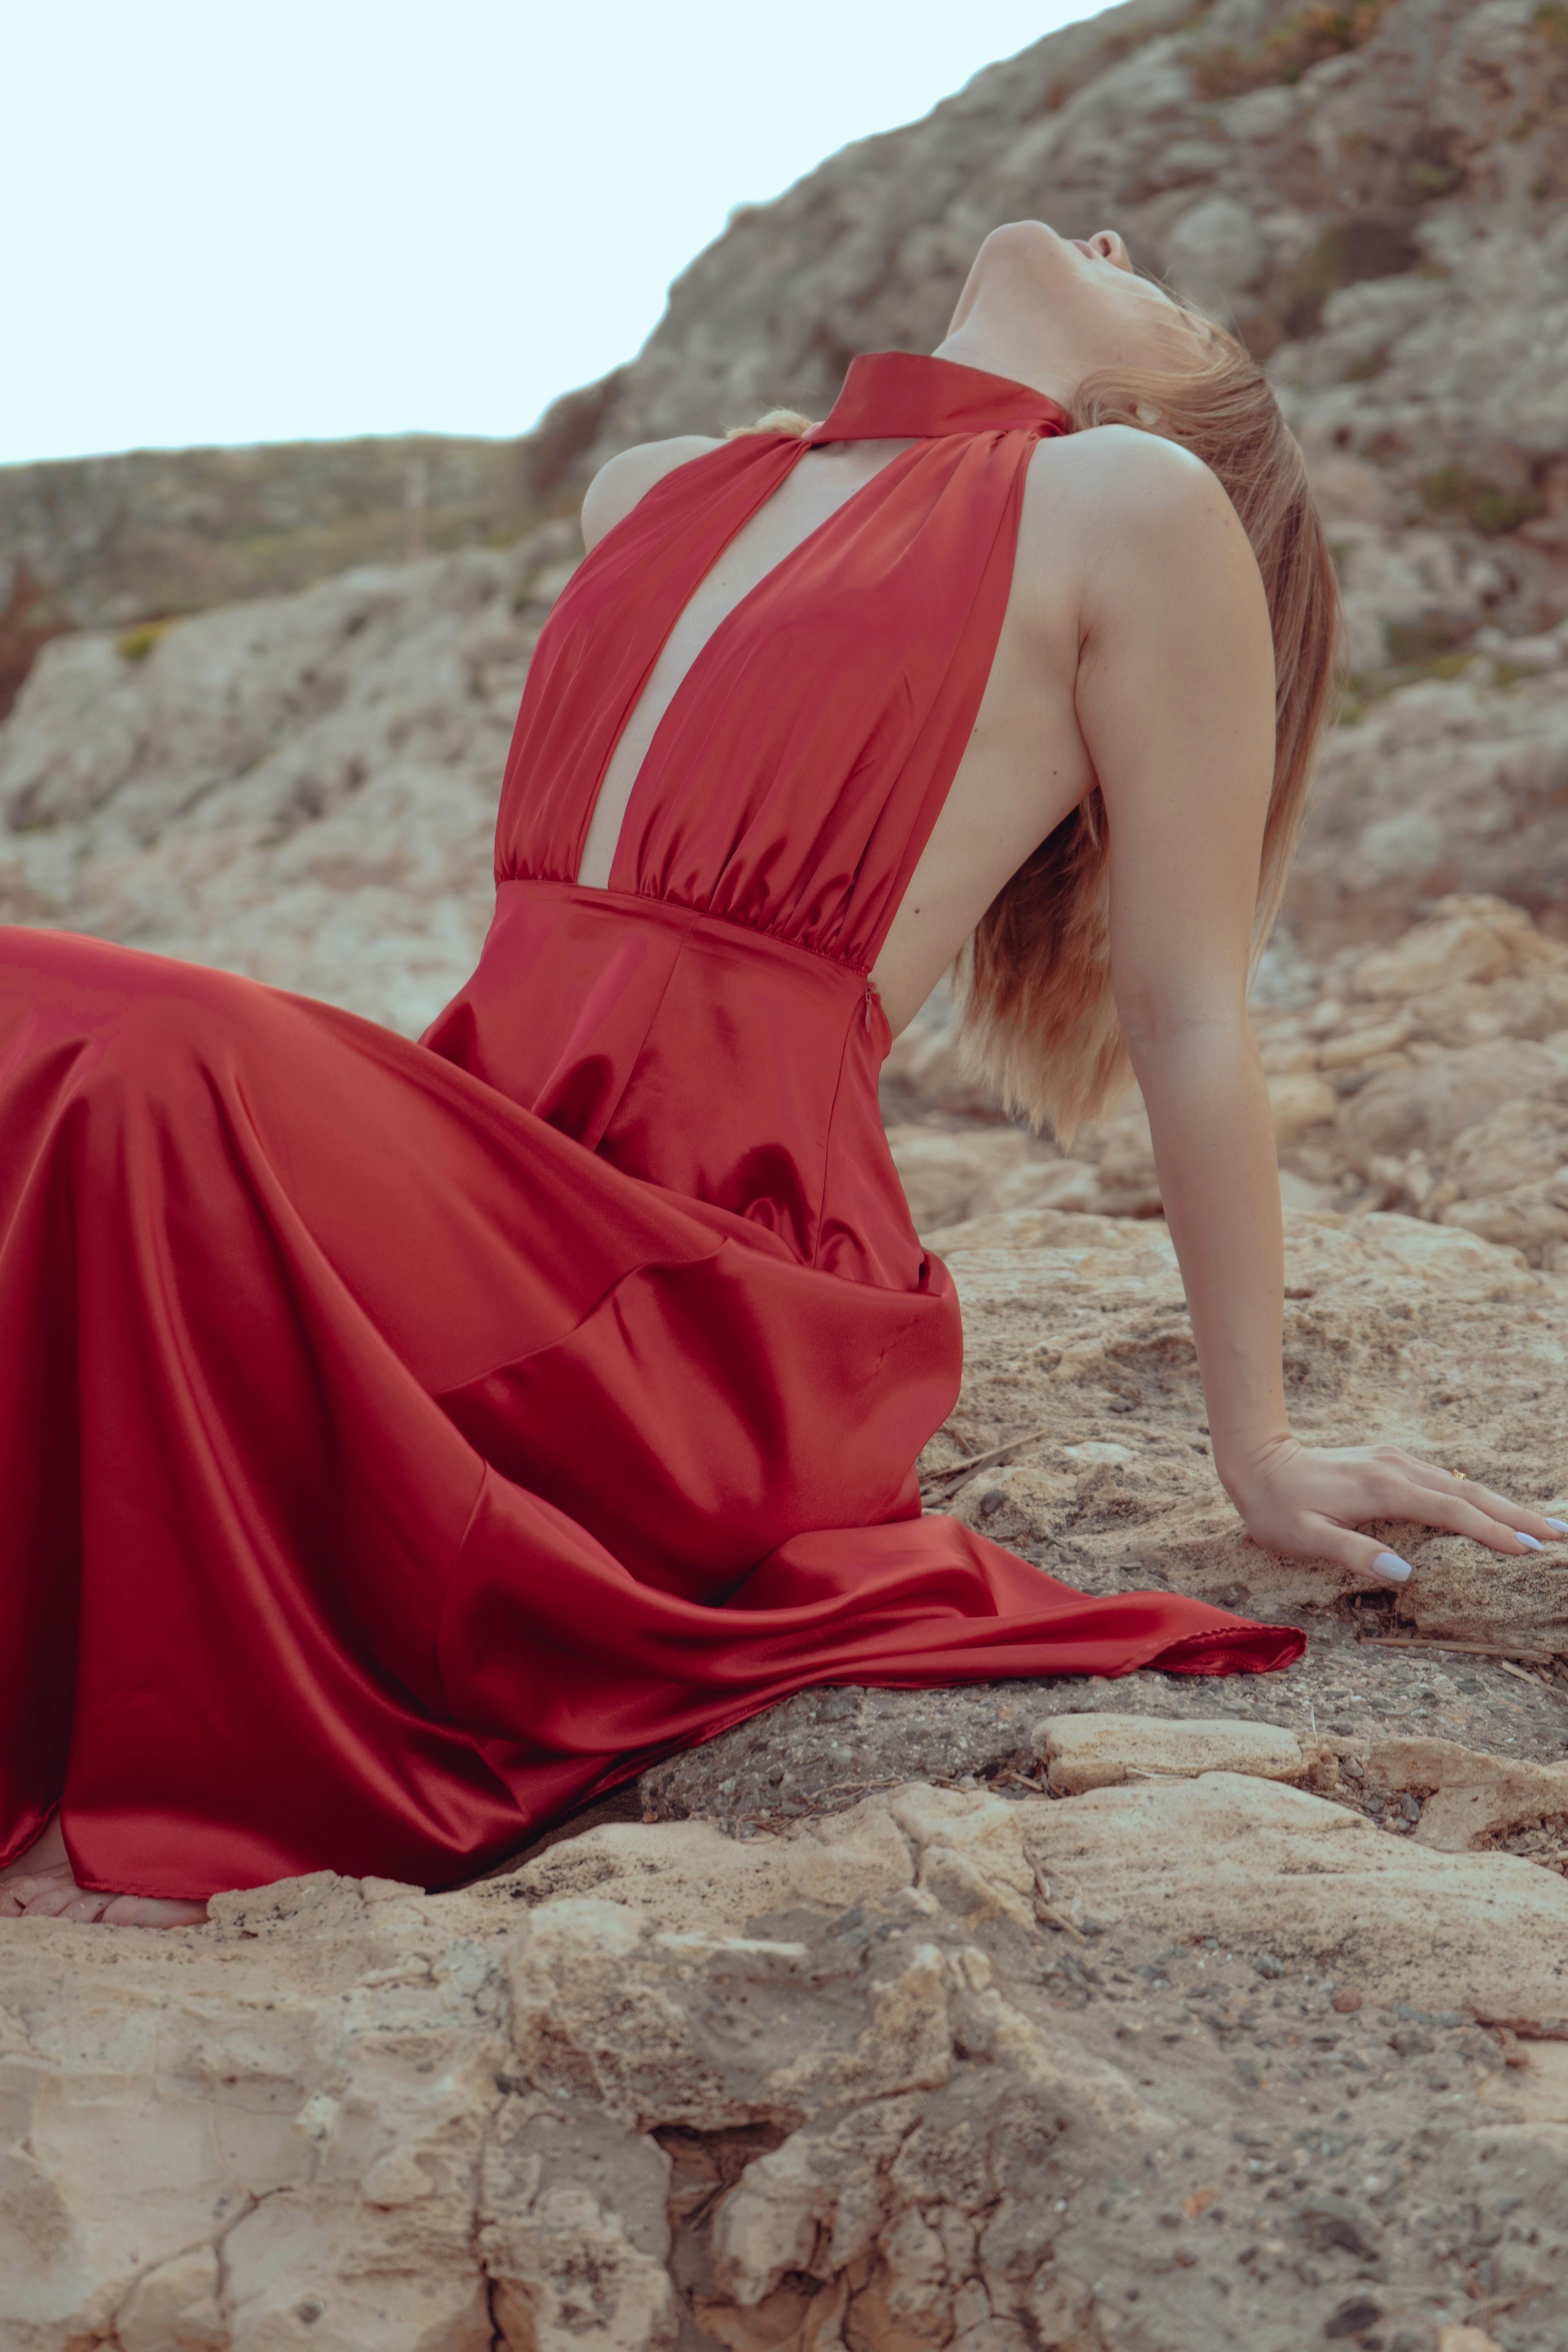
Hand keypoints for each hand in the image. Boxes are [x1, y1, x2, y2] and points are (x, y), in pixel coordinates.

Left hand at [1219, 1436, 1567, 1583]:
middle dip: (1517, 1516)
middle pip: (1470, 1494)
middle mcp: (1398, 1469)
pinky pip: (1446, 1480)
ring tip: (1545, 1524)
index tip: (1530, 1550)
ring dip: (1504, 1504)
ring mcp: (1397, 1462)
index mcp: (1383, 1489)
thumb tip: (1405, 1571)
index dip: (1492, 1532)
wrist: (1256, 1462)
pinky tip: (1496, 1508)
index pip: (1452, 1512)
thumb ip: (1354, 1553)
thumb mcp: (1305, 1538)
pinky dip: (1478, 1496)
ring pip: (1462, 1484)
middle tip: (1561, 1535)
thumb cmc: (1277, 1508)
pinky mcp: (1392, 1462)